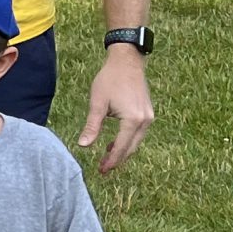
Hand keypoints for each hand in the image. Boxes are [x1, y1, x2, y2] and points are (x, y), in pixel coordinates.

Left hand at [79, 43, 154, 173]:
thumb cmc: (110, 79)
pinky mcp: (148, 112)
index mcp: (133, 120)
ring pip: (136, 141)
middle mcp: (145, 120)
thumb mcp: (97, 103)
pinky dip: (128, 140)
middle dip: (117, 159)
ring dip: (122, 151)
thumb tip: (83, 145)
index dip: (111, 161)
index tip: (101, 170)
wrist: (127, 61)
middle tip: (103, 168)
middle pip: (131, 147)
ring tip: (106, 158)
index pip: (121, 147)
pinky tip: (114, 143)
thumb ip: (92, 126)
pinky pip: (138, 133)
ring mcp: (149, 116)